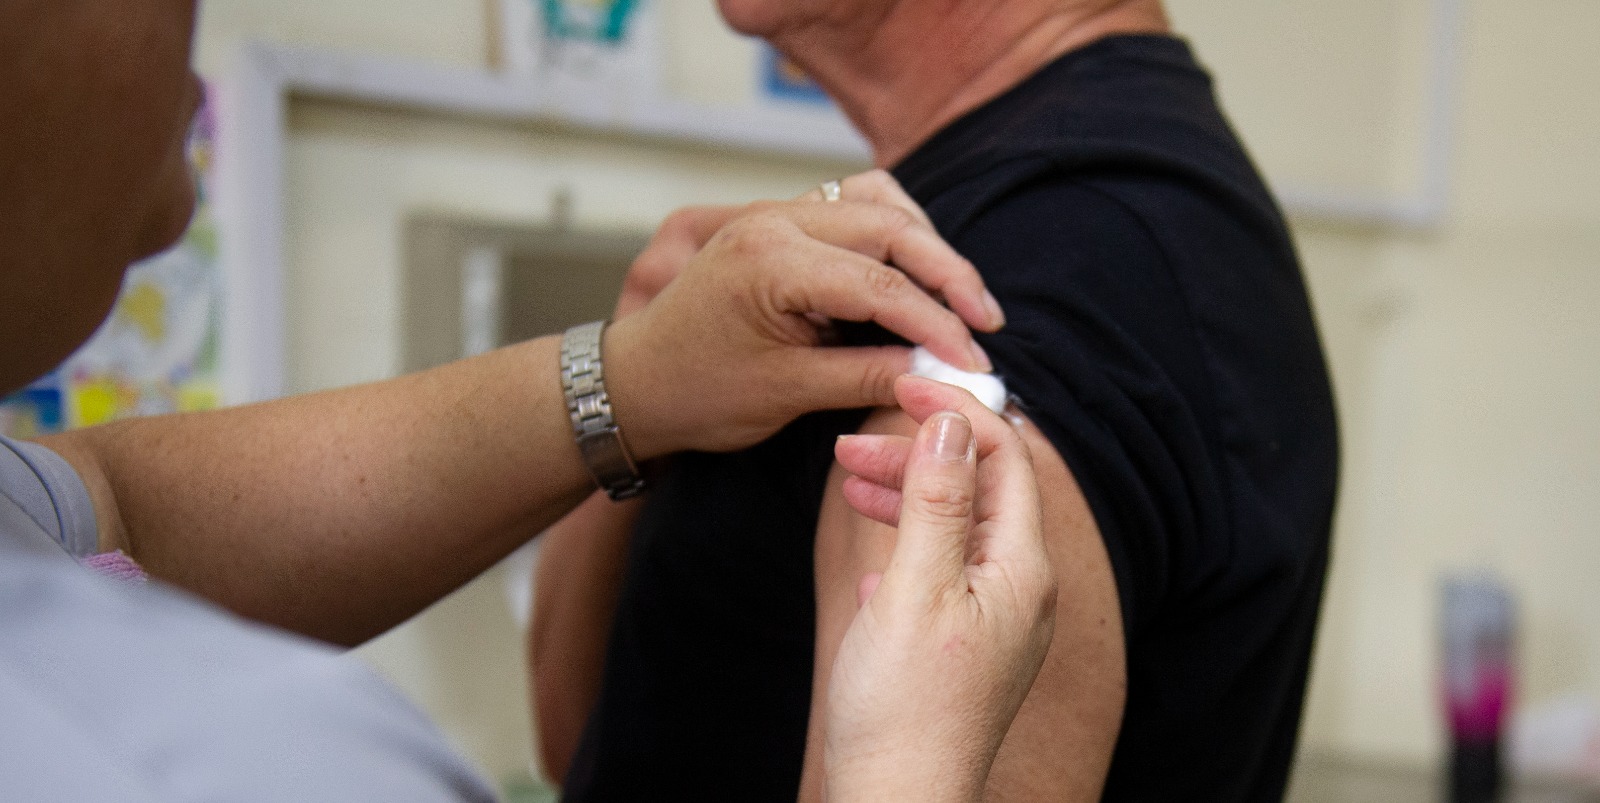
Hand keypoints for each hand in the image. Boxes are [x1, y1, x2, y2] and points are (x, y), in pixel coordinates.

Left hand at [602, 179, 1001, 458]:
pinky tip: (914, 272)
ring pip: (877, 204)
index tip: (974, 359)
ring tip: (958, 296)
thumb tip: (938, 374)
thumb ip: (867, 376)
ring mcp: (776, 215)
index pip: (882, 283)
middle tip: (986, 321)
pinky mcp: (781, 223)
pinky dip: (893, 234)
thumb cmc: (697, 393)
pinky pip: (853, 207)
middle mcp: (775, 221)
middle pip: (891, 227)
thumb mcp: (787, 393)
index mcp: (771, 261)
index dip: (938, 323)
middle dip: (947, 273)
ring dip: (925, 244)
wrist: (636, 381)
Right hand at [823, 377, 1056, 801]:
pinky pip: (942, 571)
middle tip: (849, 442)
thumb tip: (952, 423)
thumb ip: (936, 501)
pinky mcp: (965, 647)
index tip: (901, 387)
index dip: (956, 413)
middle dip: (919, 454)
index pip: (1006, 458)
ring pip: (957, 529)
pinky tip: (872, 559)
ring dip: (906, 494)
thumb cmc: (905, 706)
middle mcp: (1021, 591)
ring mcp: (995, 622)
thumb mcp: (915, 587)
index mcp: (1021, 569)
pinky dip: (905, 544)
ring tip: (848, 481)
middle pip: (980, 491)